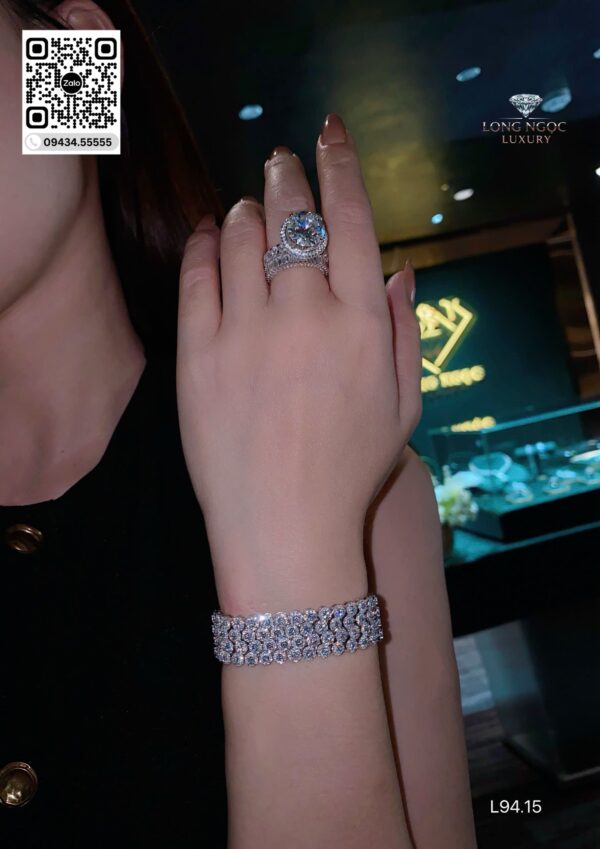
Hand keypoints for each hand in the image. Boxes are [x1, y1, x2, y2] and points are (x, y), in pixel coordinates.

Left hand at [176, 114, 420, 610]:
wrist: (284, 524)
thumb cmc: (350, 469)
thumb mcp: (403, 404)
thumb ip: (403, 330)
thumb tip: (401, 270)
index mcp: (361, 321)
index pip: (352, 220)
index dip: (341, 167)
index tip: (330, 135)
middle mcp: (305, 312)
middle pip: (293, 218)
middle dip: (288, 176)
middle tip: (280, 159)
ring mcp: (246, 330)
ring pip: (243, 239)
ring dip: (248, 210)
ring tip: (248, 204)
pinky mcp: (198, 352)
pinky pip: (198, 276)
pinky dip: (205, 244)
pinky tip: (210, 234)